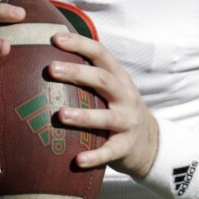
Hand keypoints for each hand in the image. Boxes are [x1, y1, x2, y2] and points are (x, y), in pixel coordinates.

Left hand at [47, 32, 158, 178]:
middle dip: (77, 73)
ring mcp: (127, 122)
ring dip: (84, 116)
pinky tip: (77, 161)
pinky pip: (110, 151)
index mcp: (118, 77)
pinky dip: (95, 156)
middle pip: (103, 79)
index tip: (56, 38)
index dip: (80, 44)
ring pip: (107, 116)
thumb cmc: (118, 108)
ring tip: (61, 115)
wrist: (149, 142)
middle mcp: (125, 96)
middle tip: (51, 69)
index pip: (101, 53)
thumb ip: (89, 73)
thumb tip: (50, 53)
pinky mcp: (125, 146)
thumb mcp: (111, 87)